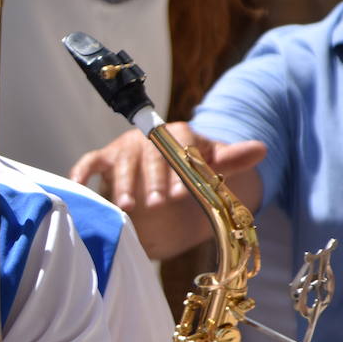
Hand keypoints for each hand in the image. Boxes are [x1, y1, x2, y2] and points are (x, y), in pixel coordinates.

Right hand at [68, 124, 266, 259]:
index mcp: (177, 133)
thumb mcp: (213, 163)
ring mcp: (125, 147)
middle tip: (159, 203)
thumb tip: (262, 148)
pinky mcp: (104, 158)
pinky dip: (82, 173)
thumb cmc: (192, 166)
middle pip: (149, 155)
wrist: (167, 166)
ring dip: (124, 184)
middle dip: (153, 180)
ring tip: (128, 208)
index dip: (180, 169)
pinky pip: (89, 162)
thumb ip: (231, 158)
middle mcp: (148, 137)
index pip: (178, 146)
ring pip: (122, 162)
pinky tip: (80, 187)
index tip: (183, 193)